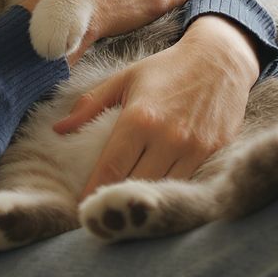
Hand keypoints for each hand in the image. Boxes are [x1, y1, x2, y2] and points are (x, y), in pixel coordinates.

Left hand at [53, 15, 259, 197]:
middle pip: (135, 185)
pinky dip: (168, 192)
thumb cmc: (165, 68)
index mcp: (138, 118)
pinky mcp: (212, 154)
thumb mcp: (124, 79)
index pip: (111, 167)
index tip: (80, 211)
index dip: (93, 192)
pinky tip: (154, 199)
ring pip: (162, 190)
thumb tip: (59, 129)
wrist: (218, 59)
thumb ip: (90, 105)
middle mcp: (166, 137)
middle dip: (115, 203)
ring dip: (142, 202)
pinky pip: (186, 184)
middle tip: (98, 217)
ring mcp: (193, 149)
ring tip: (123, 213)